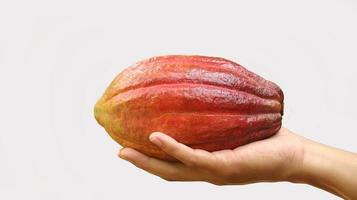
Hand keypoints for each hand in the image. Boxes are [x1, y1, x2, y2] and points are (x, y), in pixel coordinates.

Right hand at [118, 127, 304, 184]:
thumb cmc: (267, 140)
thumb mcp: (236, 128)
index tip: (131, 145)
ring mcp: (214, 173)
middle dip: (141, 164)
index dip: (151, 158)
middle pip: (167, 172)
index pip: (174, 164)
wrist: (295, 156)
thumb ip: (218, 119)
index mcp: (207, 164)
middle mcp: (207, 172)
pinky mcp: (224, 168)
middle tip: (118, 152)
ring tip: (124, 151)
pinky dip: (173, 149)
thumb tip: (205, 94)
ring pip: (174, 170)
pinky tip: (155, 138)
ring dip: (148, 161)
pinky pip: (193, 158)